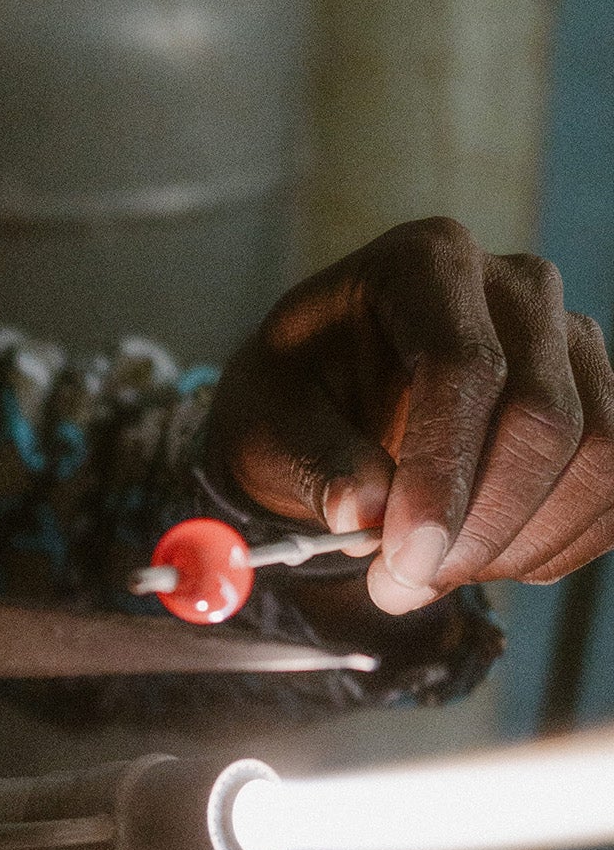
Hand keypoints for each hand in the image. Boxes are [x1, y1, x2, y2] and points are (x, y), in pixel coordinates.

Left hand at [208, 219, 613, 616]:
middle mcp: (516, 287)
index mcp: (424, 264)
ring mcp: (572, 340)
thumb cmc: (299, 398)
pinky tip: (486, 560)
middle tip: (405, 585)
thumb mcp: (268, 425)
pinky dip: (557, 544)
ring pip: (597, 453)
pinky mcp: (601, 396)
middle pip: (544, 415)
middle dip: (481, 525)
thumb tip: (364, 514)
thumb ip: (315, 463)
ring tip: (436, 573)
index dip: (442, 473)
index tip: (406, 559)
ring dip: (521, 542)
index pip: (464, 365)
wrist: (336, 396)